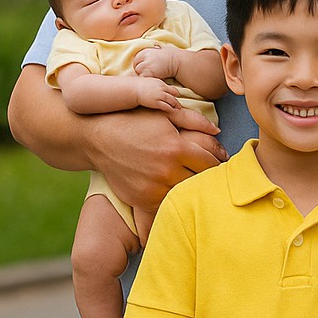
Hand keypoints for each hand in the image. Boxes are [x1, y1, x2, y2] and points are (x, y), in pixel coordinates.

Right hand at [86, 107, 224, 212]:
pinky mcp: (143, 200)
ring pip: (185, 194)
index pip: (211, 163)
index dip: (217, 162)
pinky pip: (167, 204)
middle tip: (208, 175)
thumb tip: (218, 132)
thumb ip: (193, 120)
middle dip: (206, 177)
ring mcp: (154, 188)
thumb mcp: (163, 114)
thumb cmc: (134, 122)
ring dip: (190, 189)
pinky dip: (172, 198)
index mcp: (176, 148)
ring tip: (190, 181)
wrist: (99, 139)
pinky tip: (172, 189)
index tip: (216, 162)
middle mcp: (166, 171)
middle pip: (201, 181)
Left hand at [133, 44, 180, 79]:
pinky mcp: (149, 73)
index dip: (140, 64)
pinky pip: (144, 79)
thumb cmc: (171, 56)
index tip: (146, 67)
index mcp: (145, 52)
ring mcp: (146, 66)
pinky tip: (154, 78)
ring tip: (152, 76)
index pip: (136, 60)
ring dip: (144, 76)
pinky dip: (148, 80)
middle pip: (136, 67)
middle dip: (141, 71)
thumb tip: (155, 44)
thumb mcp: (162, 48)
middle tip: (150, 73)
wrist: (177, 62)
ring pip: (139, 74)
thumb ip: (156, 48)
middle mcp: (144, 58)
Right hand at [134, 76, 183, 112]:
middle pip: (173, 95)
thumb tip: (159, 88)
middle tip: (179, 106)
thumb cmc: (140, 86)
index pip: (173, 89)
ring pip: (171, 101)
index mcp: (161, 84)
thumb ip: (157, 85)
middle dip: (177, 101)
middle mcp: (162, 89)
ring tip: (177, 110)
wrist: (134, 89)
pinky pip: (166, 107)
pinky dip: (170, 109)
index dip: (175, 94)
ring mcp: (159, 96)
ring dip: (175, 106)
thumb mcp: (151, 82)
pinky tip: (171, 111)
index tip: (177, 98)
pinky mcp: (156, 103)